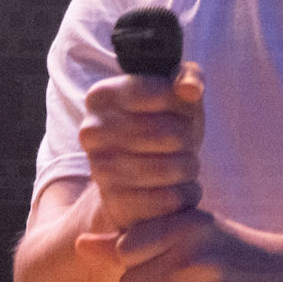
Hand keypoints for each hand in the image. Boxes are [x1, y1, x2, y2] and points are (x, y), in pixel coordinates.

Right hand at [76, 62, 203, 230]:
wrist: (140, 175)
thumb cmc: (162, 124)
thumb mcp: (176, 94)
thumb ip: (188, 78)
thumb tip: (190, 90)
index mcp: (101, 95)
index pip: (163, 94)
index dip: (186, 105)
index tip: (181, 111)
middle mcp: (91, 131)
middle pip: (171, 133)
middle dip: (189, 139)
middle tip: (184, 143)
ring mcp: (100, 169)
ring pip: (173, 168)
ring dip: (189, 167)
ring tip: (183, 164)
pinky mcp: (116, 203)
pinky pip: (170, 198)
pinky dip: (186, 193)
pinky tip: (180, 187)